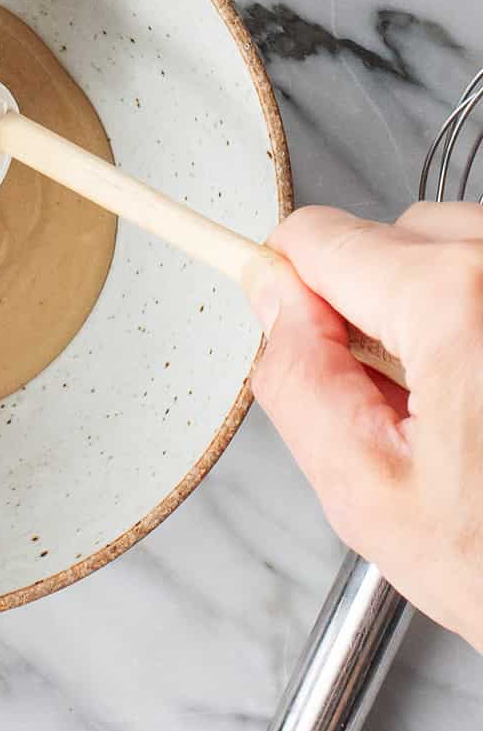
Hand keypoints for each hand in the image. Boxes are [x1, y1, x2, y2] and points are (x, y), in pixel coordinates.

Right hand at [247, 203, 482, 651]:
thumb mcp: (368, 496)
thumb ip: (298, 379)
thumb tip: (268, 296)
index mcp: (455, 304)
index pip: (317, 237)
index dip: (292, 292)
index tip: (303, 338)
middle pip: (389, 234)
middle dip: (374, 306)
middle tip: (403, 403)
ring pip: (454, 246)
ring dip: (438, 306)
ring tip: (467, 404)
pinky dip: (482, 313)